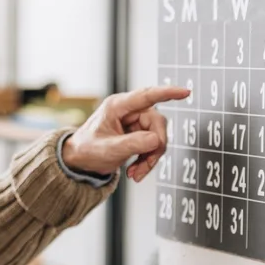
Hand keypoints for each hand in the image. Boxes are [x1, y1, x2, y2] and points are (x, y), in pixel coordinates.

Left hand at [61, 85, 189, 181]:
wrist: (80, 161)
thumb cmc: (87, 150)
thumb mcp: (108, 149)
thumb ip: (132, 144)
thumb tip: (156, 140)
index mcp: (117, 106)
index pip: (146, 96)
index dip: (167, 93)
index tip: (184, 92)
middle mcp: (128, 110)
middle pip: (156, 123)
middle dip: (154, 148)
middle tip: (144, 166)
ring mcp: (134, 121)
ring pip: (158, 137)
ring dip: (150, 158)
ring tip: (135, 172)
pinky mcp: (138, 133)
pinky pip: (153, 144)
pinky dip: (147, 160)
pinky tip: (136, 170)